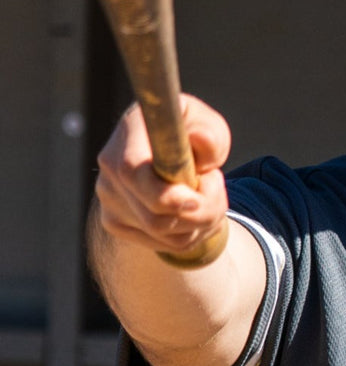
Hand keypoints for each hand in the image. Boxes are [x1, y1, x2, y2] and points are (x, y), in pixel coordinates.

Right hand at [94, 94, 230, 255]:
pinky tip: (196, 211)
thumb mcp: (210, 124)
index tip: (196, 201)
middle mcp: (111, 163)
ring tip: (212, 197)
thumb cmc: (193, 132)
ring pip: (159, 232)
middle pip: (152, 214)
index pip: (133, 172)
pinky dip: (187, 233)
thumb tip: (200, 140)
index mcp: (132, 129)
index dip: (165, 195)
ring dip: (198, 223)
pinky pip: (158, 242)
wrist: (172, 148)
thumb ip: (210, 134)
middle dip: (199, 213)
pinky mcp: (113, 220)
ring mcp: (108, 196)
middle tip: (218, 190)